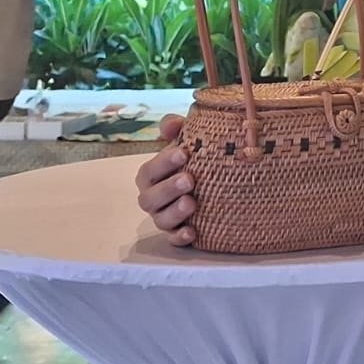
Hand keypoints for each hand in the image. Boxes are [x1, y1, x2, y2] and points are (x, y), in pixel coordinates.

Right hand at [135, 114, 196, 245]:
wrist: (214, 181)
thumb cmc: (194, 159)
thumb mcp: (187, 140)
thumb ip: (176, 129)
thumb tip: (171, 123)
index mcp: (152, 176)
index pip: (149, 170)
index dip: (163, 162)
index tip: (184, 152)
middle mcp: (154, 198)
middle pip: (150, 198)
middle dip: (168, 189)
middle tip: (189, 179)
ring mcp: (165, 217)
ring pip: (161, 220)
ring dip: (175, 212)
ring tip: (192, 203)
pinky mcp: (179, 233)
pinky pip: (174, 240)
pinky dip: (180, 237)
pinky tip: (193, 232)